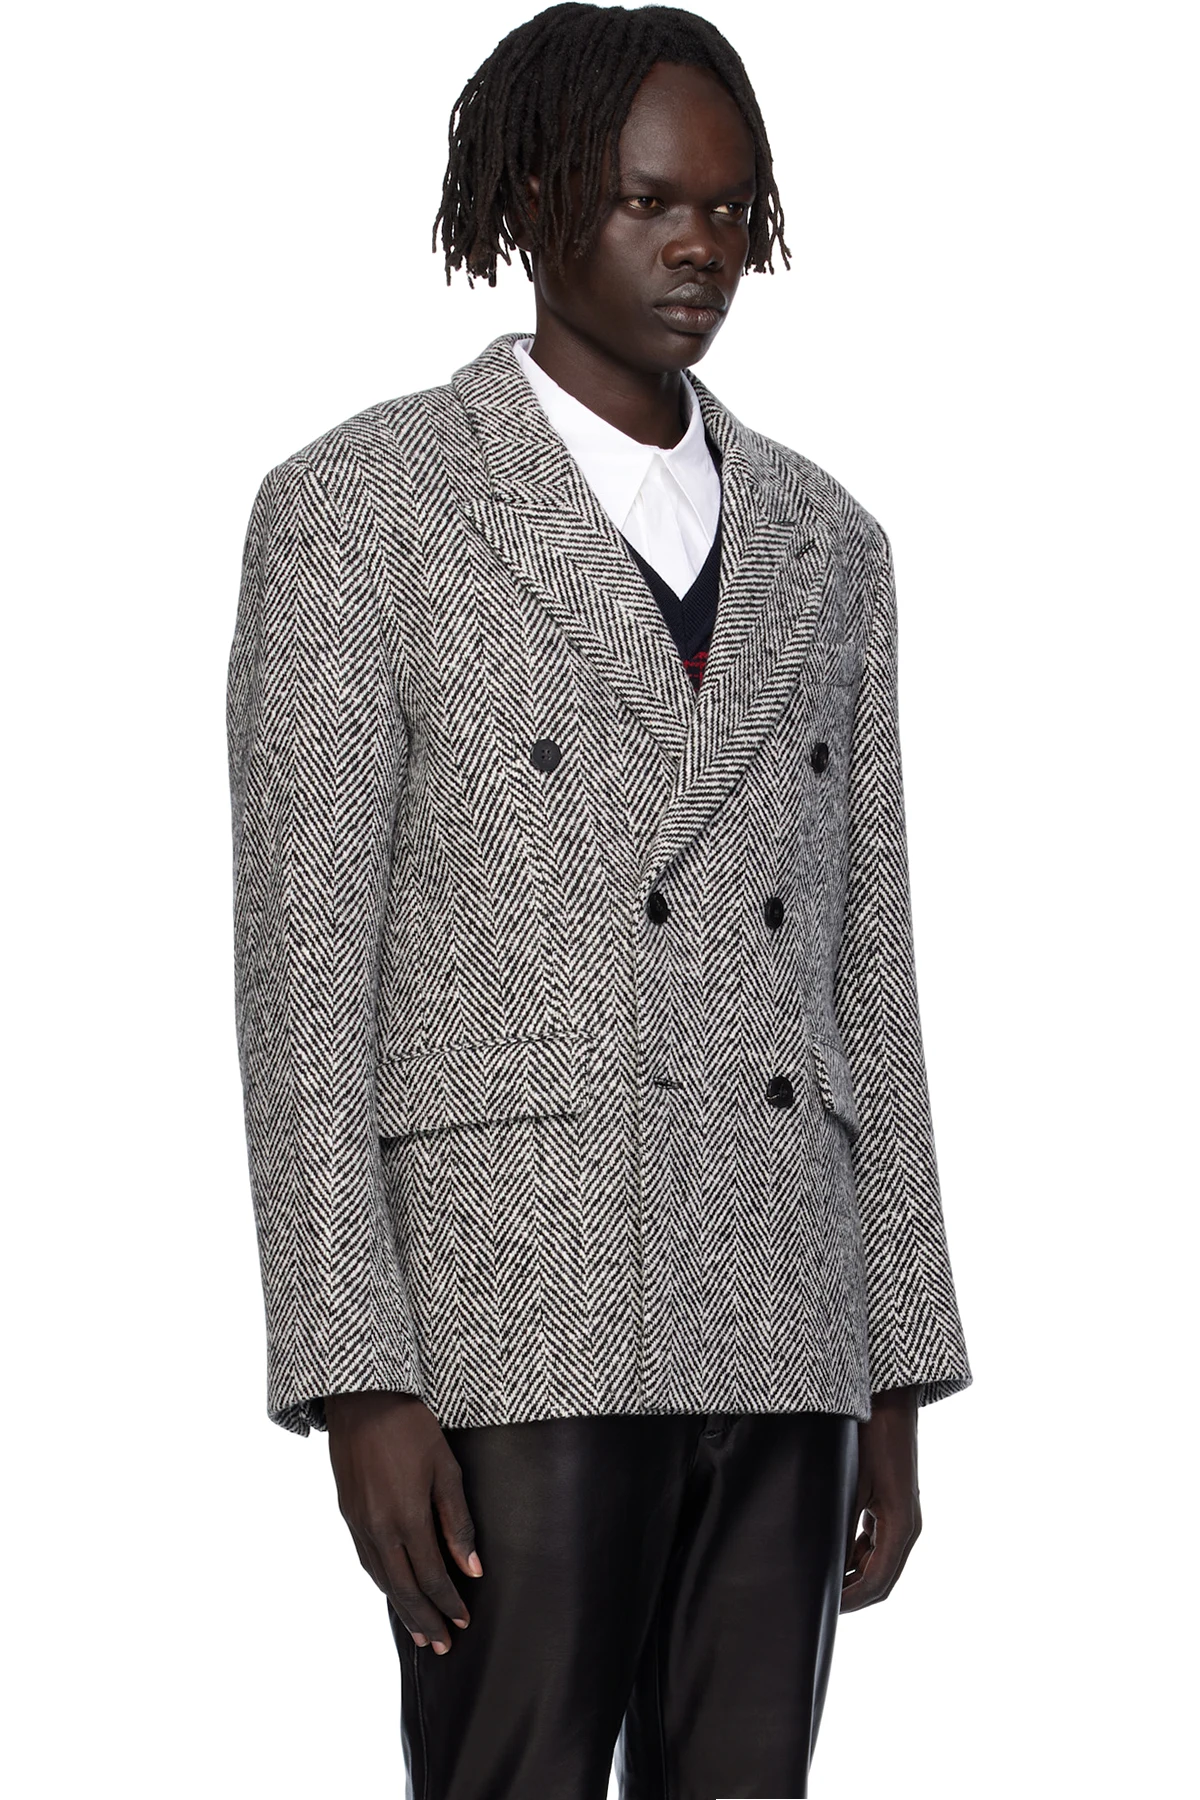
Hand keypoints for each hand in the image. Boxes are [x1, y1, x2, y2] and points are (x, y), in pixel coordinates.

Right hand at [325, 1391, 482, 1653]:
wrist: (362, 1399)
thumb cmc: (411, 1427)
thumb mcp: (445, 1468)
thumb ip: (457, 1521)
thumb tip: (472, 1568)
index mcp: (406, 1519)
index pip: (431, 1577)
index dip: (448, 1603)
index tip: (464, 1621)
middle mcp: (378, 1529)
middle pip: (403, 1589)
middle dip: (425, 1619)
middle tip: (443, 1645)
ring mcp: (358, 1523)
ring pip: (381, 1579)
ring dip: (401, 1608)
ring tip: (420, 1630)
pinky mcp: (347, 1513)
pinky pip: (366, 1560)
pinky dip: (382, 1583)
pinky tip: (393, 1590)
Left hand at [840, 1384, 921, 1610]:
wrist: (889, 1402)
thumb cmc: (872, 1438)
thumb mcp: (851, 1484)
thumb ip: (840, 1525)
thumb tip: (822, 1559)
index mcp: (901, 1527)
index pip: (876, 1582)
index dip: (850, 1601)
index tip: (824, 1610)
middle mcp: (907, 1528)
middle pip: (881, 1579)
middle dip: (852, 1595)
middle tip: (819, 1601)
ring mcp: (902, 1517)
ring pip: (879, 1563)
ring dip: (854, 1575)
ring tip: (821, 1579)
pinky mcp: (893, 1506)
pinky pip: (877, 1543)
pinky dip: (857, 1554)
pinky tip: (834, 1551)